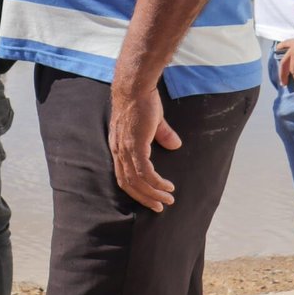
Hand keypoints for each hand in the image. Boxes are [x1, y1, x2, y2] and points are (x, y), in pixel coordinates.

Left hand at [108, 86, 180, 211]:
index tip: (149, 198)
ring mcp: (125, 148)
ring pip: (137, 180)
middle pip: (127, 183)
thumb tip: (175, 145)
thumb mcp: (152, 122)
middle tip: (159, 207)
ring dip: (153, 193)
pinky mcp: (135, 145)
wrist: (136, 88)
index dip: (135, 189)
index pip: (122, 175)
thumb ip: (161, 134)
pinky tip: (167, 186)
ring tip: (168, 199)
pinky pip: (144, 171)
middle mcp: (118, 150)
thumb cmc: (142, 101)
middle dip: (144, 197)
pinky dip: (156, 182)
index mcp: (118, 147)